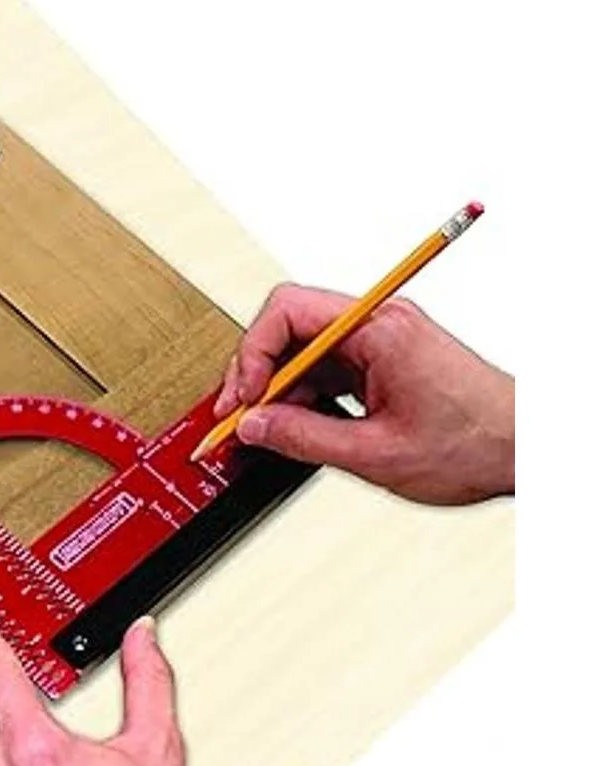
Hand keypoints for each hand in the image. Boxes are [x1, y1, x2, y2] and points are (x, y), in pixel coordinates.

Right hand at [214, 283, 514, 504]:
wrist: (526, 452)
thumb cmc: (477, 443)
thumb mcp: (376, 453)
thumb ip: (304, 438)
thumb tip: (255, 427)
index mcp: (380, 330)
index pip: (289, 312)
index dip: (253, 355)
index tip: (244, 399)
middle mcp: (379, 325)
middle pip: (289, 328)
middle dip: (257, 372)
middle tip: (239, 416)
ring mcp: (381, 343)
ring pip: (304, 351)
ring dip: (279, 389)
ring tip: (264, 429)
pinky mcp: (383, 363)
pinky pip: (327, 370)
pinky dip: (304, 398)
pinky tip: (295, 427)